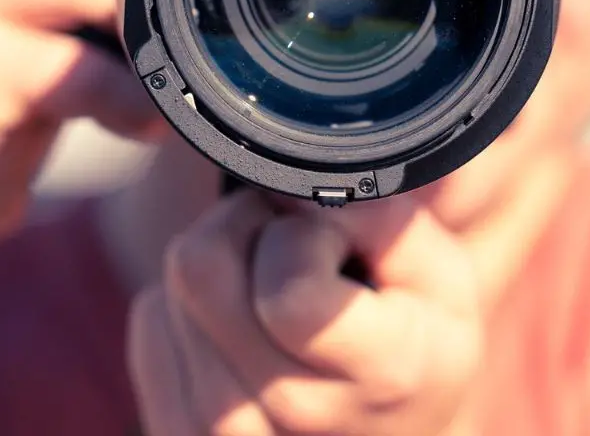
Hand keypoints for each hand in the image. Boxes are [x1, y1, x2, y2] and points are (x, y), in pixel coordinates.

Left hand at [128, 191, 482, 434]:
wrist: (386, 435)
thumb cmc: (417, 348)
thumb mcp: (441, 277)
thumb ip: (382, 216)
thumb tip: (290, 180)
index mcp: (381, 374)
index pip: (287, 289)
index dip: (302, 238)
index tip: (333, 244)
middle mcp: (297, 418)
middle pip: (202, 272)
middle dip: (244, 227)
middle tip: (290, 244)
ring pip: (169, 292)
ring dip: (219, 268)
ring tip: (273, 290)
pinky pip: (148, 326)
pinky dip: (187, 308)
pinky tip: (241, 326)